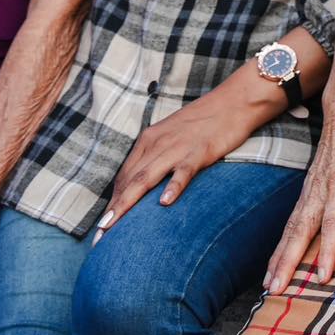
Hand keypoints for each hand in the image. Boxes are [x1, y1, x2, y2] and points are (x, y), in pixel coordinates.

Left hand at [96, 87, 263, 236]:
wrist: (234, 101)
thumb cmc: (205, 120)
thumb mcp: (173, 135)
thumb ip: (158, 155)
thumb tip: (147, 184)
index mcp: (149, 139)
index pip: (125, 175)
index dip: (113, 201)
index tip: (103, 226)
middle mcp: (158, 143)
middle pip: (130, 180)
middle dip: (113, 209)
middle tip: (100, 234)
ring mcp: (178, 147)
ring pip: (146, 178)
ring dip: (127, 203)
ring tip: (113, 225)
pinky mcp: (200, 151)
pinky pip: (183, 171)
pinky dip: (173, 186)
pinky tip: (164, 203)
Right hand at [262, 87, 334, 292]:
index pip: (332, 222)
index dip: (327, 250)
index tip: (321, 276)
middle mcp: (319, 188)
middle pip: (300, 230)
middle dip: (287, 261)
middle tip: (276, 289)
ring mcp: (309, 188)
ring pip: (291, 227)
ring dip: (279, 256)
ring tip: (269, 284)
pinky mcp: (307, 188)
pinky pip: (291, 219)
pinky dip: (282, 242)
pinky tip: (277, 260)